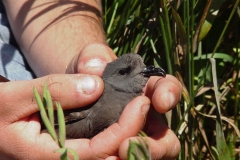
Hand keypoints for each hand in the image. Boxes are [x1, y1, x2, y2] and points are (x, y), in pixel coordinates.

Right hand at [0, 74, 151, 158]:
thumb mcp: (16, 96)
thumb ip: (54, 91)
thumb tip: (96, 86)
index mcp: (46, 158)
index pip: (98, 152)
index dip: (125, 130)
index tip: (141, 103)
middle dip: (135, 140)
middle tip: (147, 111)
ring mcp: (65, 159)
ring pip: (107, 159)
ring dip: (130, 141)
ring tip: (142, 117)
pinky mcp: (68, 153)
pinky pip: (98, 152)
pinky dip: (118, 140)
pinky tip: (127, 123)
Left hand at [66, 43, 181, 158]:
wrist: (73, 93)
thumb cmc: (86, 73)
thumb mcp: (88, 60)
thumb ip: (92, 56)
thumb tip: (95, 67)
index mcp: (146, 91)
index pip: (167, 89)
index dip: (169, 94)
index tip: (161, 101)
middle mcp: (146, 119)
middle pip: (166, 139)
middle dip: (157, 146)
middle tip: (127, 144)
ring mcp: (135, 139)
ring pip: (149, 157)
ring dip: (137, 158)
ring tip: (113, 156)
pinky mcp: (118, 151)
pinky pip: (126, 159)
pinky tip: (105, 159)